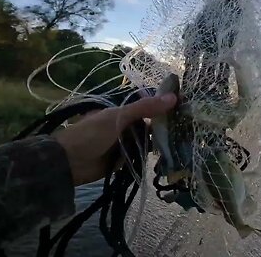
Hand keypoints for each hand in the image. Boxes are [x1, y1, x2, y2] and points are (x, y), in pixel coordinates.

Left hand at [54, 93, 176, 185]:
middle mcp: (126, 125)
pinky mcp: (126, 160)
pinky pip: (143, 156)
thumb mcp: (118, 118)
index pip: (148, 106)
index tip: (186, 106)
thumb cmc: (90, 135)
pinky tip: (172, 155)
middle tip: (191, 127)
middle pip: (151, 124)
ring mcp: (126, 143)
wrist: (69, 163)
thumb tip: (173, 97)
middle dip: (167, 126)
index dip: (165, 106)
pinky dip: (153, 156)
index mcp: (122, 111)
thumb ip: (144, 108)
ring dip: (162, 142)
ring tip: (186, 142)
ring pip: (149, 140)